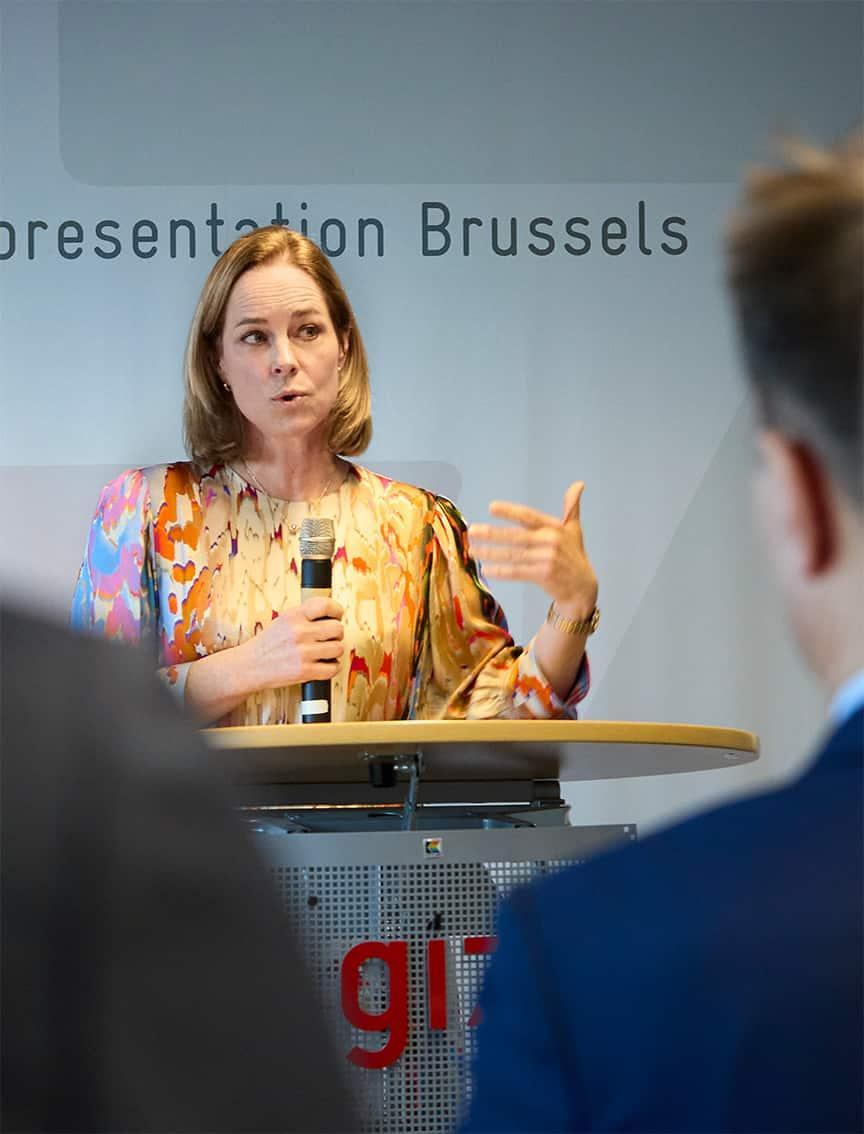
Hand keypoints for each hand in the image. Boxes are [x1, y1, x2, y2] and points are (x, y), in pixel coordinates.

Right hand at [243, 597, 344, 690]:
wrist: (250, 666)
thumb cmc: (268, 644)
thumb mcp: (283, 620)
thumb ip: (305, 615)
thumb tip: (331, 613)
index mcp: (293, 616)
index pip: (324, 605)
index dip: (336, 610)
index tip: (337, 615)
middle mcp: (298, 632)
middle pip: (337, 628)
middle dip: (336, 633)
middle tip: (330, 637)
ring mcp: (302, 653)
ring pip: (338, 648)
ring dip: (335, 651)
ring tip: (325, 651)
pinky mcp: (304, 672)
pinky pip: (333, 668)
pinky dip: (333, 667)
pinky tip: (325, 664)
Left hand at [468, 482, 597, 616]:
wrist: (583, 587)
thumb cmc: (574, 555)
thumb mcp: (574, 529)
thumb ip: (572, 507)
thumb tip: (579, 484)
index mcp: (554, 527)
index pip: (528, 516)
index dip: (509, 511)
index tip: (491, 507)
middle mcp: (551, 541)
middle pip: (516, 536)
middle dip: (492, 533)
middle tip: (472, 531)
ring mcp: (547, 559)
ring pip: (513, 555)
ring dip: (491, 553)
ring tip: (473, 550)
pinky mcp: (544, 575)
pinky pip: (517, 572)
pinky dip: (501, 572)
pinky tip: (487, 570)